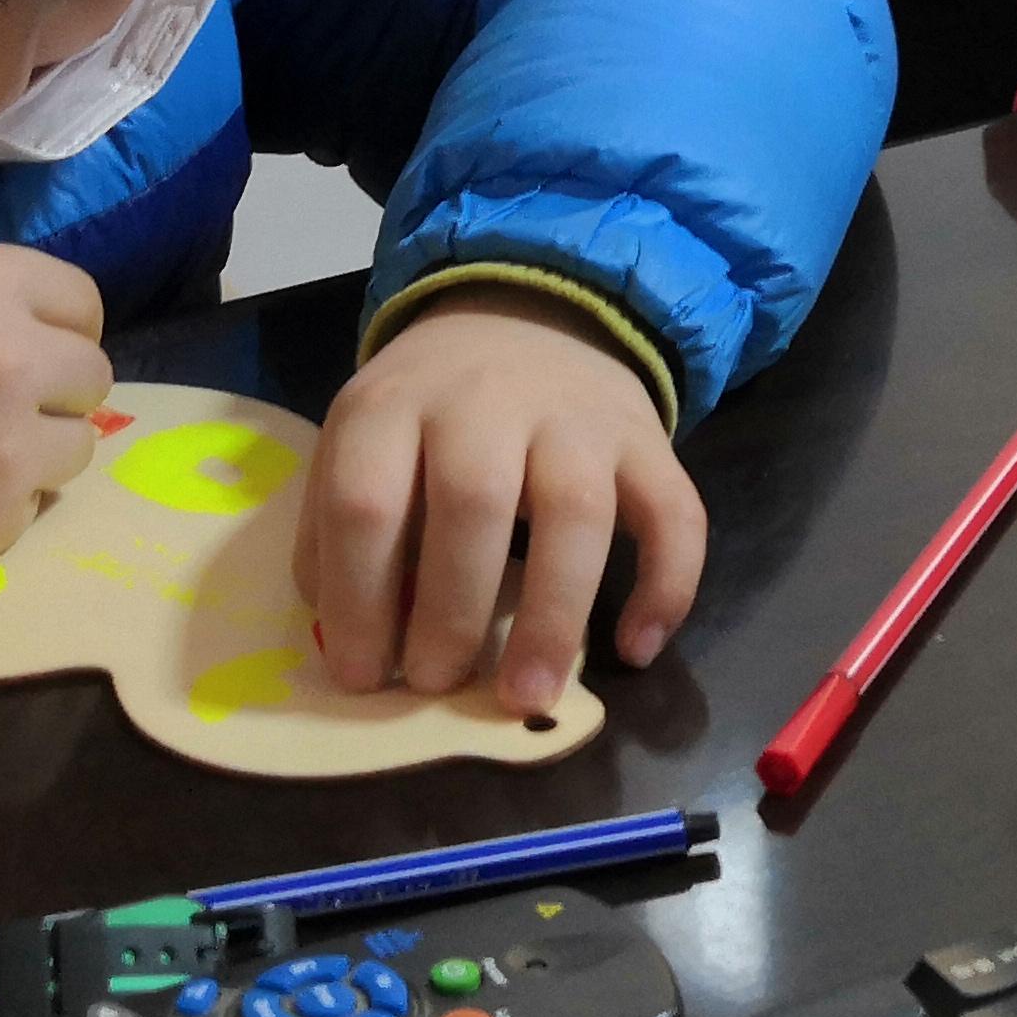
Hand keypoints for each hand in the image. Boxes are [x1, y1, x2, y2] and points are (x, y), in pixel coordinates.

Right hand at [0, 244, 109, 581]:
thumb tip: (24, 334)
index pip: (83, 303)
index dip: (54, 331)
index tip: (24, 354)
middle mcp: (13, 355)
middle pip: (90, 377)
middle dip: (48, 395)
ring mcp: (8, 445)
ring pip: (75, 449)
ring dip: (32, 456)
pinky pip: (29, 512)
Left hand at [298, 287, 702, 715]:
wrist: (526, 320)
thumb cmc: (428, 415)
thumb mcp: (360, 445)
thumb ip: (341, 532)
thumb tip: (352, 641)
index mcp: (394, 403)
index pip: (368, 504)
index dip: (359, 600)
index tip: (365, 676)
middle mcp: (487, 399)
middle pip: (473, 503)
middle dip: (450, 614)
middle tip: (435, 684)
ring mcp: (578, 417)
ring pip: (577, 513)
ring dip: (552, 617)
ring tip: (526, 696)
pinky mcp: (648, 441)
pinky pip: (675, 515)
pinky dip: (666, 587)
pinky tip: (635, 650)